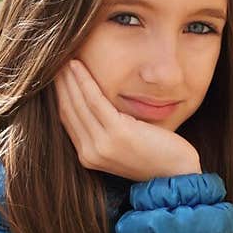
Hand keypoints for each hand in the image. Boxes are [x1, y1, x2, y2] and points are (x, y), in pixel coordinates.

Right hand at [54, 59, 201, 181]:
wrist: (177, 174)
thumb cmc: (155, 155)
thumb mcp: (124, 143)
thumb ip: (106, 129)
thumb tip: (95, 102)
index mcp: (89, 156)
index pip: (67, 120)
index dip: (60, 95)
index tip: (58, 75)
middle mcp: (90, 153)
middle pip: (68, 110)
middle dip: (60, 84)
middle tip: (55, 61)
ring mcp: (102, 145)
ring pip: (78, 103)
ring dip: (69, 79)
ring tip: (65, 58)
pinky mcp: (117, 134)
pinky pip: (95, 100)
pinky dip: (84, 81)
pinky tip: (78, 66)